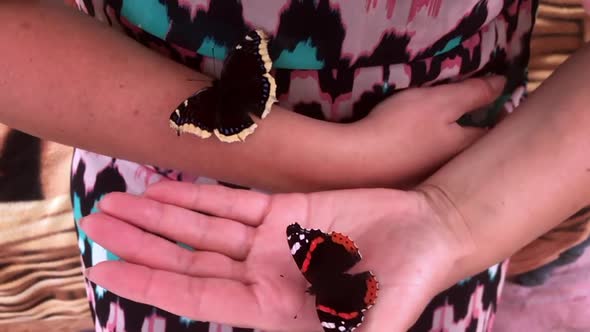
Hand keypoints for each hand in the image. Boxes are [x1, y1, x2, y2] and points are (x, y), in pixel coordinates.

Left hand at [80, 181, 470, 330]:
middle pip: (186, 257)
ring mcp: (268, 241)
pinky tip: (164, 187)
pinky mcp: (284, 210)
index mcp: (267, 309)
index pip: (192, 294)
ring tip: (116, 200)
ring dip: (159, 213)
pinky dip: (197, 195)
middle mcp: (259, 276)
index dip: (147, 281)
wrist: (428, 237)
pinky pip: (231, 202)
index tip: (103, 268)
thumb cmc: (399, 289)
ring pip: (202, 226)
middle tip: (95, 220)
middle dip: (140, 241)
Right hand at [351, 76, 504, 186]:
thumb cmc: (401, 127)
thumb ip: (473, 93)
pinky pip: (426, 168)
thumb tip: (503, 84)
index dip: (500, 117)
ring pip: (449, 161)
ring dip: (451, 149)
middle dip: (477, 136)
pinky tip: (416, 150)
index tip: (503, 106)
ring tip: (447, 132)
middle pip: (472, 150)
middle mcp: (452, 169)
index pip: (494, 133)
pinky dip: (427, 158)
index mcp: (465, 147)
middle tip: (478, 120)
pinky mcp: (406, 184)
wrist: (356, 162)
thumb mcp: (440, 101)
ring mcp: (429, 180)